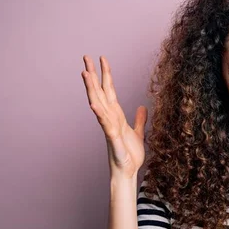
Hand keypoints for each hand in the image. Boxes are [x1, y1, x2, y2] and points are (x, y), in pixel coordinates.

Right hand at [81, 55, 147, 178]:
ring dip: (91, 89)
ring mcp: (109, 127)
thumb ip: (140, 119)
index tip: (102, 58)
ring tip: (85, 73)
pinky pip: (105, 124)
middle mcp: (110, 118)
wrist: (127, 172)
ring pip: (98, 104)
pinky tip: (94, 104)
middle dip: (93, 74)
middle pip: (99, 92)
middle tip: (85, 56)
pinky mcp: (112, 138)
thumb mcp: (139, 133)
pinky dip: (100, 114)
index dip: (106, 74)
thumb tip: (142, 106)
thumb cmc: (130, 155)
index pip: (109, 90)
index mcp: (116, 115)